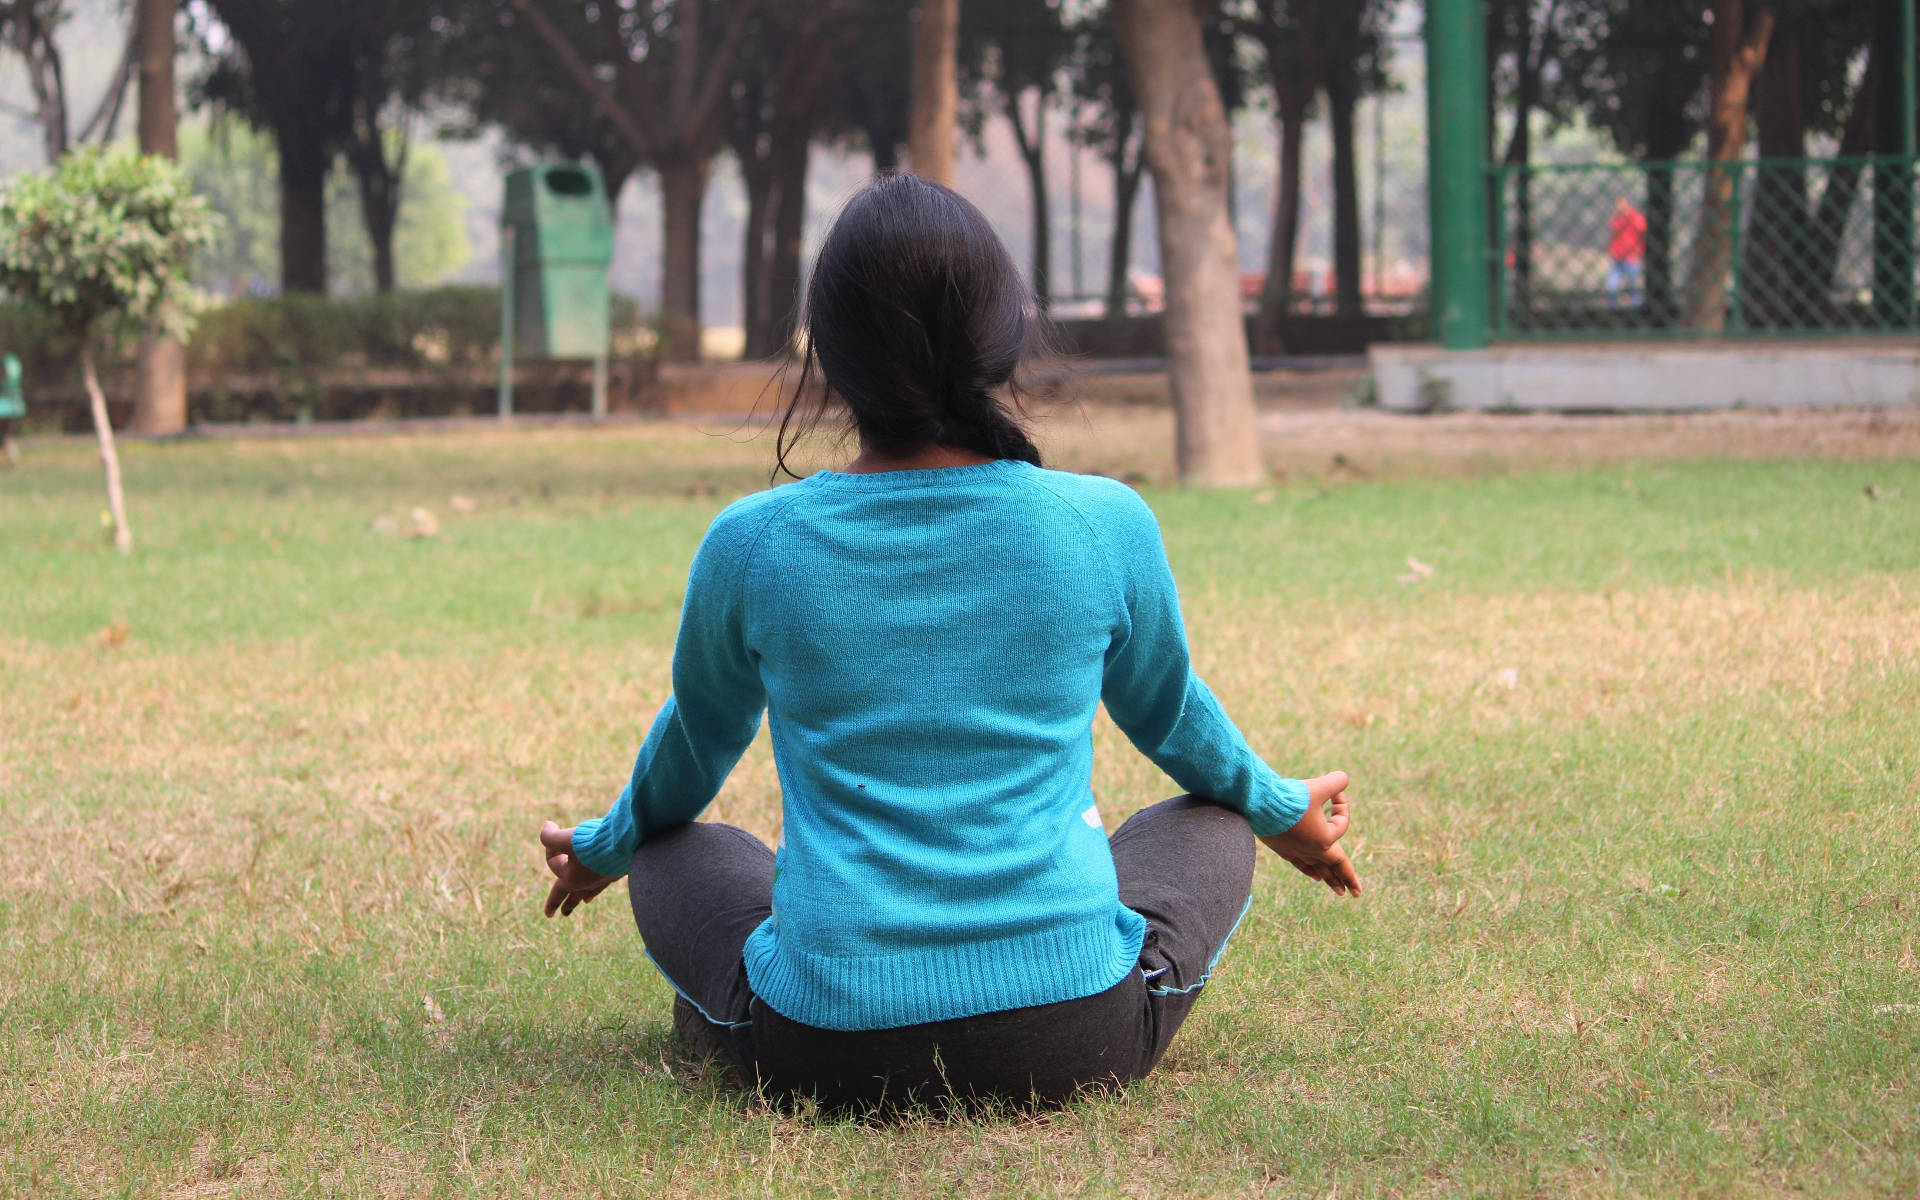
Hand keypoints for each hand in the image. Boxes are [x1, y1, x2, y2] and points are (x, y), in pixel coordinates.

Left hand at [540, 821, 613, 916]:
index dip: (549, 846)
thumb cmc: (593, 843)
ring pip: (586, 892)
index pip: (552, 863)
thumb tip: (546, 827)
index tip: (553, 828)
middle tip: (551, 914)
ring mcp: (601, 880)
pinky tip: (591, 895)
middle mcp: (585, 884)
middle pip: (567, 894)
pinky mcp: (615, 873)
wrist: (625, 844)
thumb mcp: (566, 838)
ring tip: (577, 905)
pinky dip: (595, 889)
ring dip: (577, 898)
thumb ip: (549, 836)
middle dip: (558, 902)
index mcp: (570, 878)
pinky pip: (603, 883)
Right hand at [1258, 771, 1361, 896]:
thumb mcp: (1320, 786)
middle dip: (1347, 878)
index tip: (1335, 791)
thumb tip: (1343, 780)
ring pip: (1317, 868)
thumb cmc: (1290, 797)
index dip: (1342, 805)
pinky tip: (1314, 876)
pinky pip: (1300, 863)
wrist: (1259, 804)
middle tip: (1357, 893)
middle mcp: (1312, 850)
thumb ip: (1337, 782)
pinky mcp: (1282, 848)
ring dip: (1329, 878)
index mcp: (1324, 839)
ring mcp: (1296, 851)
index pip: (1342, 824)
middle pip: (1334, 866)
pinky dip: (1309, 869)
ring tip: (1339, 890)